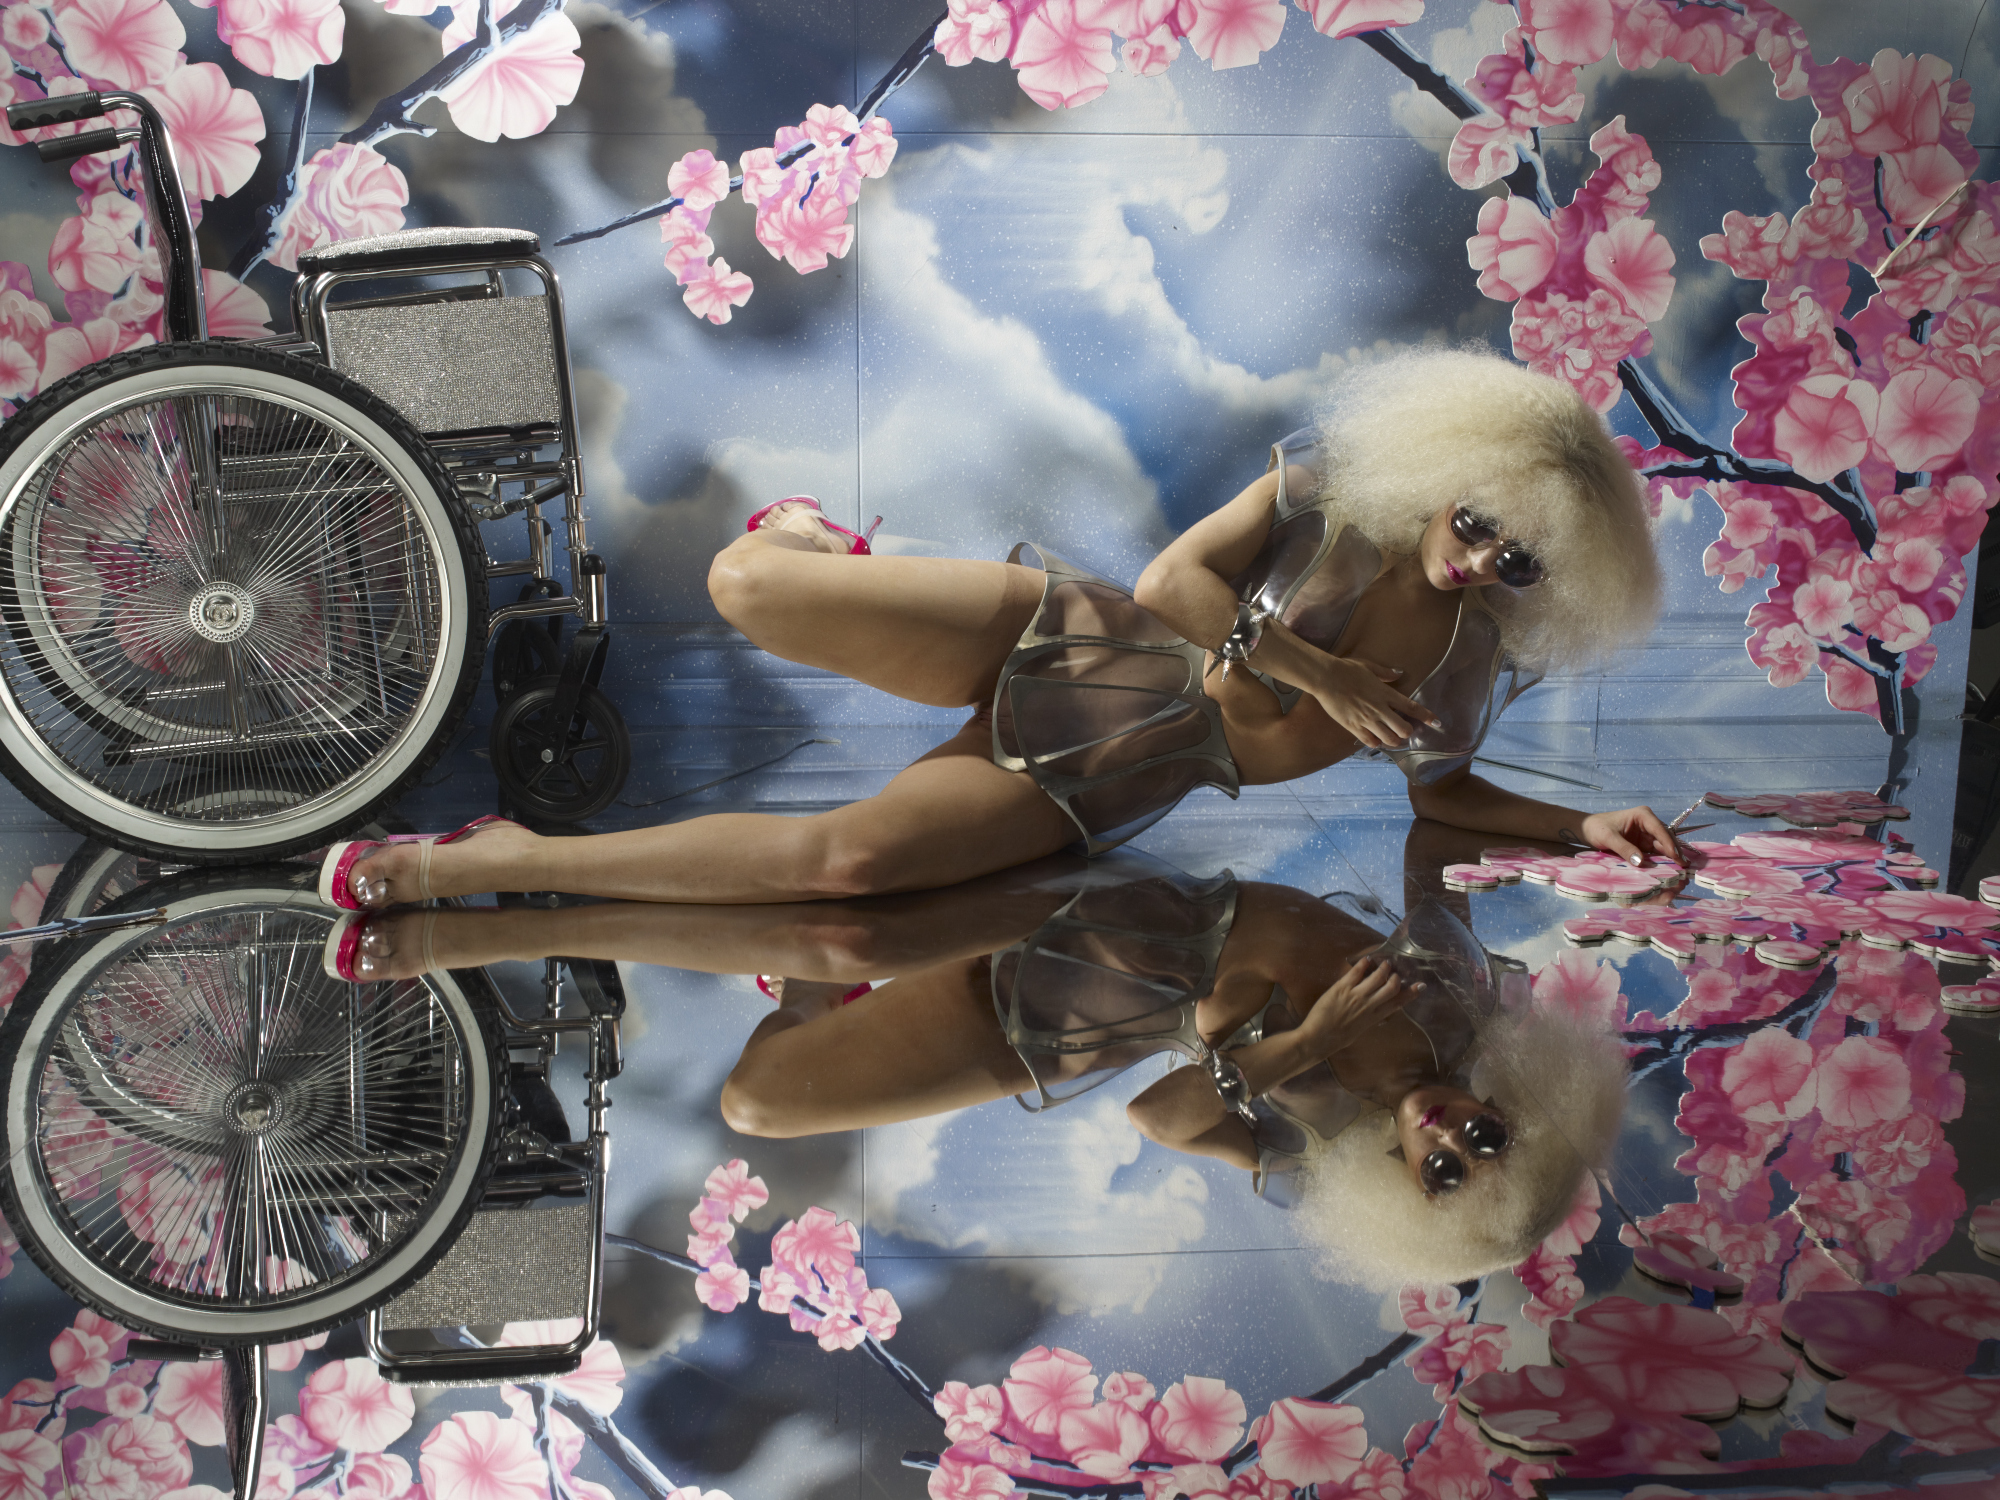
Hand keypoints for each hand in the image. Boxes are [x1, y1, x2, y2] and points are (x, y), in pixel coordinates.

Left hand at [1300, 956, 1413, 1049]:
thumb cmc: (1338, 1037)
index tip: (1420, 985)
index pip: (1397, 1003)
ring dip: (1383, 968)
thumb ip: (1370, 1018)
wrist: (1317, 1038)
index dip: (1410, 994)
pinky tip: (1367, 960)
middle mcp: (1368, 1006)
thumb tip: (1378, 1009)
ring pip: (1377, 977)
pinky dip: (1364, 964)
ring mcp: (1355, 996)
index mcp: (1374, 1018)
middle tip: (1394, 971)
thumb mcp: (1360, 1030)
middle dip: (1395, 977)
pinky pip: (1356, 972)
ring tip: (1384, 963)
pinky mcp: (1341, 988)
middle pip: (1391, 987)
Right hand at [1308, 656, 1441, 749]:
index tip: (1437, 722)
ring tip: (1393, 738)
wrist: (1326, 678)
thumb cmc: (1347, 669)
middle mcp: (1379, 709)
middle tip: (1405, 730)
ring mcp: (1366, 720)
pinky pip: (1370, 741)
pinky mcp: (1353, 727)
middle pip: (1403, 729)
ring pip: (1389, 739)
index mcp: (1386, 694)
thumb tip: (1399, 673)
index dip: (1427, 716)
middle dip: (1408, 732)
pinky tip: (1376, 739)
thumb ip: (1386, 673)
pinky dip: (1376, 742)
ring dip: (1394, 740)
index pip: (1412, 708)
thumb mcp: (1369, 666)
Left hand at [1578, 806, 1678, 866]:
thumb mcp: (1608, 837)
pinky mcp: (1645, 844)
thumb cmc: (1597, 828)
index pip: (1660, 830)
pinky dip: (1663, 861)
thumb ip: (1624, 848)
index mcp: (1643, 815)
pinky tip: (1670, 871)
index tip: (1677, 857)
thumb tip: (1641, 862)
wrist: (1587, 829)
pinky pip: (1656, 853)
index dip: (1669, 844)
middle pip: (1666, 839)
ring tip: (1681, 871)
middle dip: (1675, 852)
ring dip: (1672, 858)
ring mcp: (1648, 834)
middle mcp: (1649, 823)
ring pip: (1664, 847)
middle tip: (1684, 868)